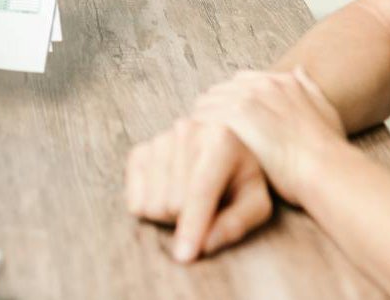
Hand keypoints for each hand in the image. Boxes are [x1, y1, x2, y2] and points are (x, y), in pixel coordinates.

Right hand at [126, 118, 273, 262]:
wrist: (219, 151)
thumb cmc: (240, 182)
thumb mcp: (255, 204)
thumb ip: (236, 224)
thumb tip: (205, 245)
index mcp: (221, 140)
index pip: (200, 191)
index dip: (192, 227)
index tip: (185, 257)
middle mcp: (186, 132)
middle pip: (173, 203)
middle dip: (188, 222)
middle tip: (206, 211)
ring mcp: (159, 140)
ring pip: (153, 205)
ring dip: (170, 217)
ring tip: (189, 201)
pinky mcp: (138, 153)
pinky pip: (134, 202)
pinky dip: (151, 209)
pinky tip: (169, 195)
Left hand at [190, 67, 344, 209]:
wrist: (326, 169)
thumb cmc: (329, 151)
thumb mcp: (325, 111)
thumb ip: (309, 89)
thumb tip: (299, 70)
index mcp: (282, 81)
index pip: (240, 83)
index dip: (230, 105)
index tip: (227, 126)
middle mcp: (263, 83)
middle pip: (220, 91)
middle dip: (213, 113)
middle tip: (207, 139)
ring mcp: (248, 97)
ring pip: (207, 104)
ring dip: (201, 123)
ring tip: (197, 148)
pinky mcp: (236, 115)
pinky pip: (203, 118)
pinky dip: (198, 133)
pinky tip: (197, 152)